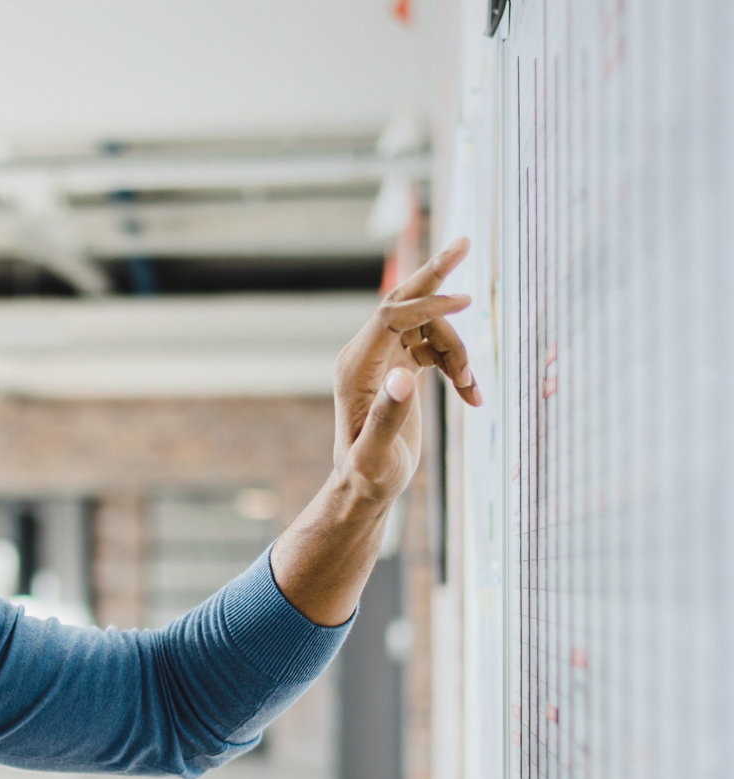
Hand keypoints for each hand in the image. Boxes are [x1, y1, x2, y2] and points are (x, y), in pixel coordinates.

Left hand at [331, 237, 481, 507]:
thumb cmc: (368, 477)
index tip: (469, 302)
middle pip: (402, 302)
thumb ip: (387, 417)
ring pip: (431, 330)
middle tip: (466, 241)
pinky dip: (458, 366)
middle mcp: (365, 356)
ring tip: (472, 389)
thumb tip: (404, 377)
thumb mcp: (376, 456)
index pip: (391, 316)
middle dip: (436, 274)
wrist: (364, 488)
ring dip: (460, 352)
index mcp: (354, 367)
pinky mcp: (400, 368)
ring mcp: (383, 359)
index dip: (428, 304)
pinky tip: (473, 395)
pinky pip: (435, 349)